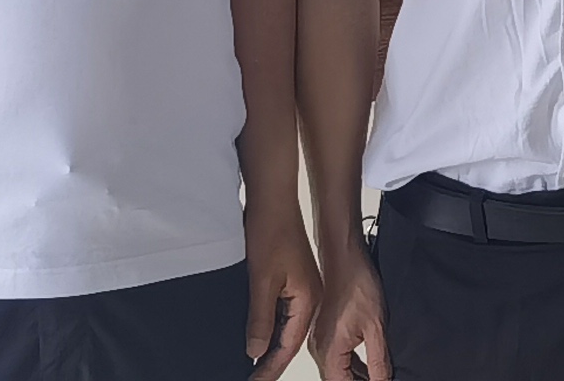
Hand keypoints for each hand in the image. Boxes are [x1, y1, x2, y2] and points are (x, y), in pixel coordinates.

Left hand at [246, 216, 322, 376]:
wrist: (273, 200)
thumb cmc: (270, 232)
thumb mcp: (260, 281)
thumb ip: (259, 319)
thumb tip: (255, 351)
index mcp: (309, 300)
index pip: (287, 345)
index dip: (270, 367)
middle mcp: (311, 298)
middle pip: (289, 339)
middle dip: (271, 361)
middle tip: (252, 378)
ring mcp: (303, 288)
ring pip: (285, 327)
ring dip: (269, 345)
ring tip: (252, 364)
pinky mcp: (294, 280)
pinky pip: (283, 312)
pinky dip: (269, 326)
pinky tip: (255, 334)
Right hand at [311, 252, 391, 380]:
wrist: (344, 257)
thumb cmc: (356, 283)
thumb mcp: (376, 327)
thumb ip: (378, 361)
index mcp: (329, 351)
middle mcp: (318, 348)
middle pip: (337, 380)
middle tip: (380, 379)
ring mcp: (319, 340)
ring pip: (337, 370)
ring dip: (356, 377)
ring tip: (377, 376)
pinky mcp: (323, 331)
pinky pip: (336, 357)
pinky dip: (352, 364)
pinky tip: (368, 366)